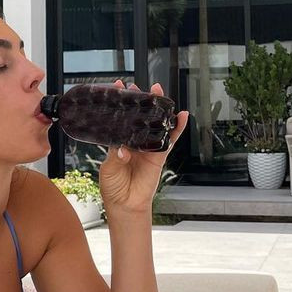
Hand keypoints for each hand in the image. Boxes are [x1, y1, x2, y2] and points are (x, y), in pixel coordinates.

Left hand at [98, 80, 187, 216]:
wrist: (125, 204)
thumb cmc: (113, 186)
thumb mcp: (109, 168)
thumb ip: (115, 156)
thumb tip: (123, 149)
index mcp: (118, 142)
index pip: (119, 119)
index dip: (119, 104)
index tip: (117, 87)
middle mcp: (134, 142)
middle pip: (139, 118)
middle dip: (140, 102)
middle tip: (138, 87)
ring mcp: (147, 148)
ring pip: (155, 124)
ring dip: (158, 108)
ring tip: (159, 91)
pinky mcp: (159, 156)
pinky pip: (170, 140)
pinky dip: (177, 128)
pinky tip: (182, 116)